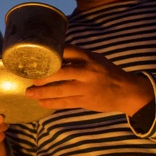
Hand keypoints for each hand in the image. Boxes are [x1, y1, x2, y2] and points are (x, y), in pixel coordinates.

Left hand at [28, 45, 152, 115]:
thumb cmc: (107, 73)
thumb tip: (54, 56)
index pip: (66, 51)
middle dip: (43, 76)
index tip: (35, 57)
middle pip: (60, 72)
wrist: (126, 91)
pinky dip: (52, 103)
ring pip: (60, 89)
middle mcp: (86, 71)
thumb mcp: (96, 59)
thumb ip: (78, 58)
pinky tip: (41, 102)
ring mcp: (86, 87)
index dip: (49, 54)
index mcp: (88, 57)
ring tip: (29, 93)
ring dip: (42, 92)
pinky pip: (65, 102)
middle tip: (31, 78)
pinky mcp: (85, 100)